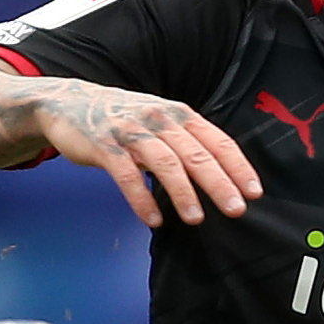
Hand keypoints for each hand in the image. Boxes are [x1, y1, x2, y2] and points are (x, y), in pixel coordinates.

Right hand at [28, 80, 263, 226]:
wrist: (70, 103)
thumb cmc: (124, 120)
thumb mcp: (160, 122)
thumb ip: (186, 142)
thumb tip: (221, 175)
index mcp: (178, 114)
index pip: (216, 141)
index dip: (237, 166)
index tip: (253, 192)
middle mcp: (159, 119)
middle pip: (196, 154)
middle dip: (219, 183)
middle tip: (236, 209)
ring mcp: (131, 131)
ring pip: (165, 163)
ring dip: (183, 193)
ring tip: (195, 219)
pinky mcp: (104, 145)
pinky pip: (127, 175)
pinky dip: (142, 199)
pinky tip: (153, 220)